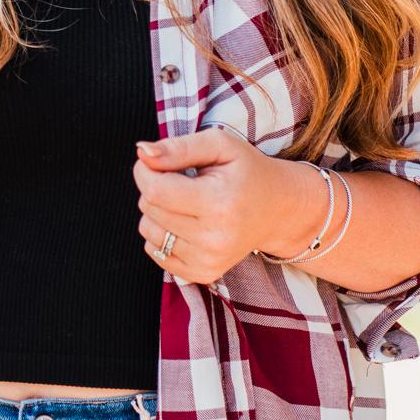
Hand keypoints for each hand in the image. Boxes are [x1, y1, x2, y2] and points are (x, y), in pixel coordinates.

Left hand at [132, 124, 273, 284]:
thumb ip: (178, 147)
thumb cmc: (247, 171)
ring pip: (148, 231)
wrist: (278, 210)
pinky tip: (187, 223)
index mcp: (219, 203)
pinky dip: (162, 234)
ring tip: (186, 203)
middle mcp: (213, 238)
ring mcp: (208, 260)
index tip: (155, 163)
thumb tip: (142, 153)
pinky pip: (156, 252)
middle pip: (149, 209)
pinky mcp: (203, 273)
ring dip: (157, 212)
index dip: (145, 172)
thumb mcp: (220, 145)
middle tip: (181, 181)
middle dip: (154, 188)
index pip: (154, 190)